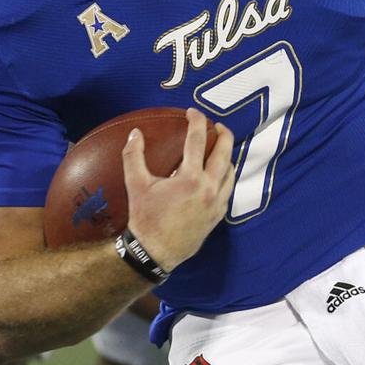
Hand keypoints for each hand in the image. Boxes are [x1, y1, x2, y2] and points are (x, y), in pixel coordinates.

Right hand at [122, 109, 234, 271]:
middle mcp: (209, 188)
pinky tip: (217, 174)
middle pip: (224, 152)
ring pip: (231, 171)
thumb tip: (135, 133)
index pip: (198, 140)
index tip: (193, 112)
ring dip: (227, 155)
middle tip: (216, 125)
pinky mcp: (219, 215)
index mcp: (190, 178)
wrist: (155, 252)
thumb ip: (133, 156)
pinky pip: (228, 189)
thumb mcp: (136, 185)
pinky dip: (225, 176)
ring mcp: (217, 202)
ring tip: (218, 148)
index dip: (197, 121)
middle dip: (223, 134)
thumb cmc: (146, 218)